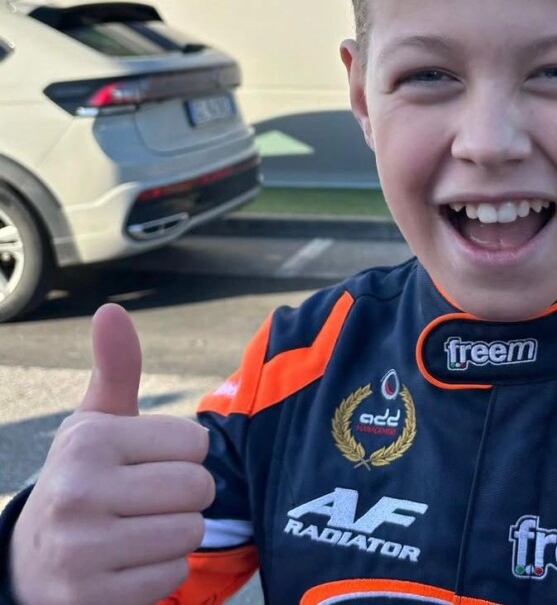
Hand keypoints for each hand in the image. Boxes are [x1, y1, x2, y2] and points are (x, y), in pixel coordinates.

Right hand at [9, 304, 215, 604]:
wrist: (30, 559)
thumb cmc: (84, 476)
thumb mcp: (96, 421)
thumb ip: (117, 367)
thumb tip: (111, 309)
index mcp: (89, 441)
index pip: (195, 443)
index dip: (184, 454)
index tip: (149, 462)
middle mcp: (78, 493)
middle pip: (198, 489)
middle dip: (186, 495)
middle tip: (149, 498)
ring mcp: (81, 552)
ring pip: (189, 534)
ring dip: (176, 534)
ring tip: (138, 529)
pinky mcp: (90, 598)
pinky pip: (171, 578)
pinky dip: (160, 573)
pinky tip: (128, 563)